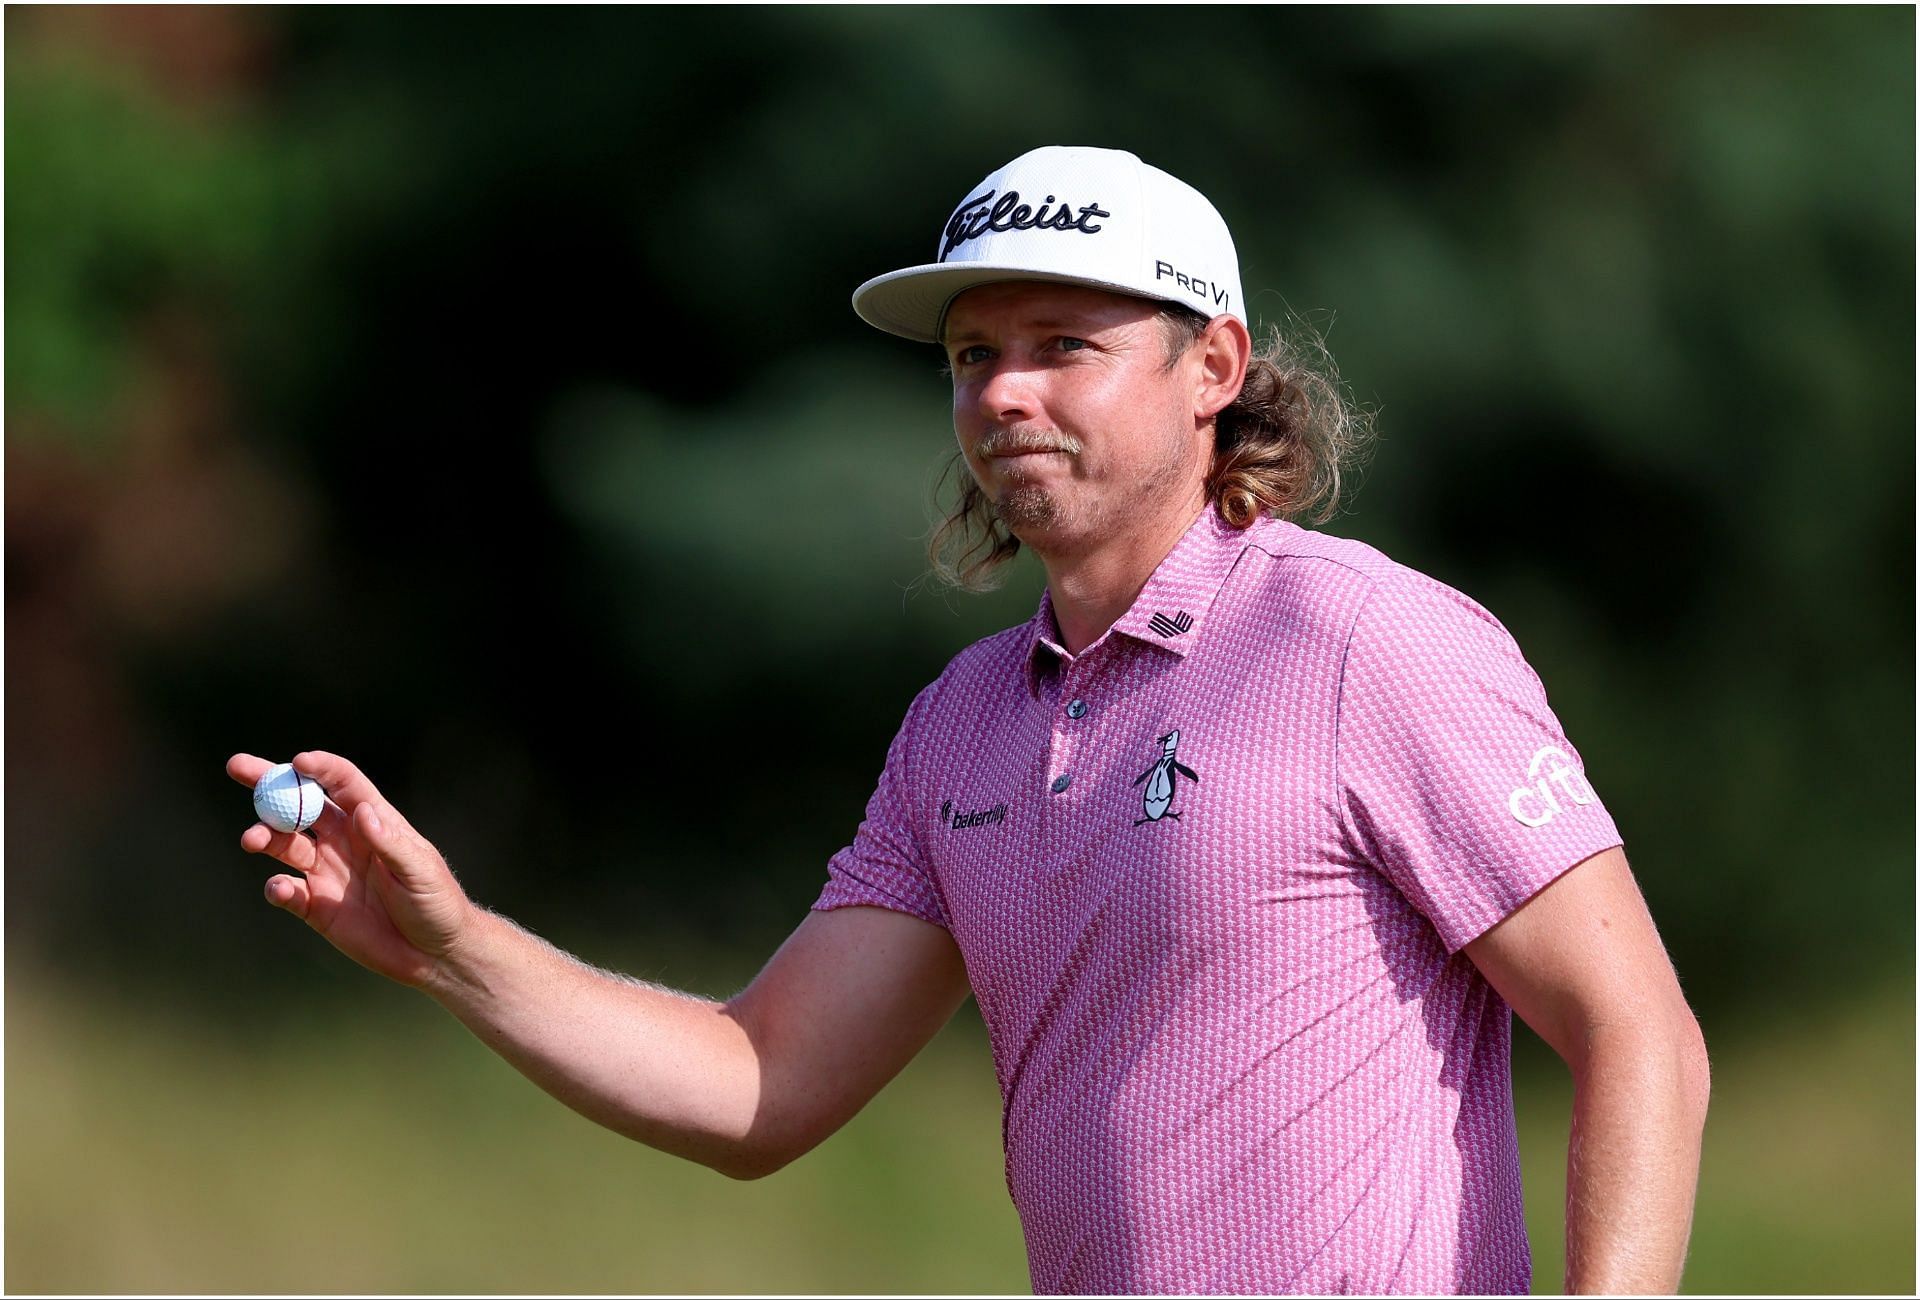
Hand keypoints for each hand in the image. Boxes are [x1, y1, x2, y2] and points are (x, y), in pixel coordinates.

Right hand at [227, 750, 474, 987]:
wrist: (432, 954)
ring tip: (252, 840)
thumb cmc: (436, 903)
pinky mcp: (316, 906)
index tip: (297, 762)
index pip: (342, 782)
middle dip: (269, 784)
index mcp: (374, 821)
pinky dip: (277, 889)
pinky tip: (279, 889)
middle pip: (301, 803)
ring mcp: (327, 871)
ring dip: (265, 835)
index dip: (319, 767)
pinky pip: (287, 891)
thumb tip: (361, 811)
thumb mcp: (419, 870)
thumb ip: (389, 843)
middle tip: (237, 766)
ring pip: (284, 843)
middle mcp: (344, 840)